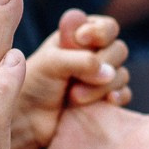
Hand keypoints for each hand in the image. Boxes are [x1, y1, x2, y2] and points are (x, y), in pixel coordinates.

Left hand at [11, 8, 130, 148]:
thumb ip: (80, 60)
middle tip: (76, 80)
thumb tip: (109, 72)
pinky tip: (108, 102)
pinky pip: (122, 94)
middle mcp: (91, 54)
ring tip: (75, 97)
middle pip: (118, 50)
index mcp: (77, 37)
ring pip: (121, 74)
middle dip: (102, 63)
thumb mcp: (52, 63)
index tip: (82, 39)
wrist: (26, 121)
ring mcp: (99, 78)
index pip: (106, 27)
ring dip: (103, 85)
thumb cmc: (33, 85)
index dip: (100, 32)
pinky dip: (117, 96)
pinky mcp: (103, 100)